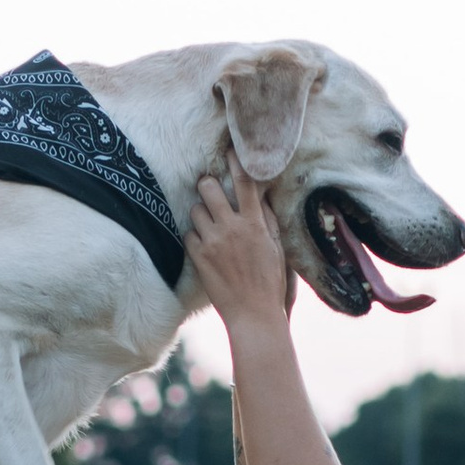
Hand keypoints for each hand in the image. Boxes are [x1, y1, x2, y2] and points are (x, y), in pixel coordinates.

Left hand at [188, 164, 298, 333]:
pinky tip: (204, 246)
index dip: (236, 161)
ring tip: (209, 225)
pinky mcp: (199, 256)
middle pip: (208, 187)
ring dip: (200, 213)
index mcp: (255, 223)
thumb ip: (266, 220)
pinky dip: (194, 237)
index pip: (244, 181)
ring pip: (195, 209)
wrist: (254, 314)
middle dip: (207, 185)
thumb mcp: (276, 247)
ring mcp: (213, 241)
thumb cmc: (270, 282)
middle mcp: (232, 227)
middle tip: (210, 191)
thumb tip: (260, 197)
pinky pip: (188, 234)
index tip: (230, 150)